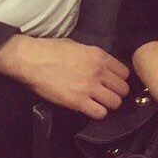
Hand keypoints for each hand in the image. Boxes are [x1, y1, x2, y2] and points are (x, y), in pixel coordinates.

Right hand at [0, 35, 129, 117]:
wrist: (33, 60)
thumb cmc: (52, 49)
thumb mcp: (78, 45)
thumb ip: (93, 56)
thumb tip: (101, 64)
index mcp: (99, 55)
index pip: (124, 72)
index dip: (121, 78)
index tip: (115, 81)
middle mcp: (98, 71)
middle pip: (123, 89)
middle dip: (118, 92)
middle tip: (109, 93)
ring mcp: (89, 87)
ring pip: (115, 102)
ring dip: (109, 104)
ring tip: (101, 102)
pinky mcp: (78, 102)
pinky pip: (100, 113)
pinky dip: (98, 112)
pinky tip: (91, 108)